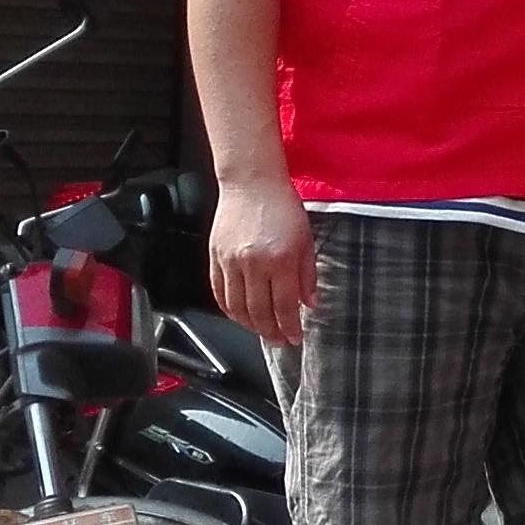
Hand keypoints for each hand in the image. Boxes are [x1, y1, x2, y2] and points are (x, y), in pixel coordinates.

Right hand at [210, 176, 315, 346]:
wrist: (252, 184)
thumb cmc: (283, 207)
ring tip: (261, 331)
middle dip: (270, 331)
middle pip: (260, 311)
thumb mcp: (307, 240)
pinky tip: (239, 315)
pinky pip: (219, 292)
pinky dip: (229, 309)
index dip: (290, 326)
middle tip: (278, 340)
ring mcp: (231, 262)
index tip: (295, 338)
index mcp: (281, 260)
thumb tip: (310, 303)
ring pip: (237, 306)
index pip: (285, 305)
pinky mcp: (215, 258)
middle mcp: (254, 264)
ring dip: (249, 324)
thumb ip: (308, 275)